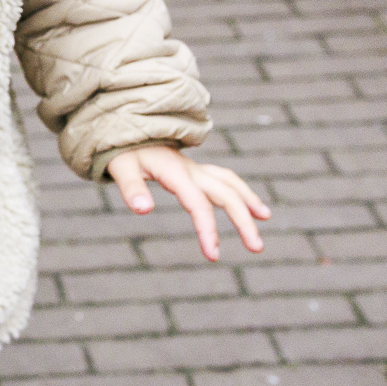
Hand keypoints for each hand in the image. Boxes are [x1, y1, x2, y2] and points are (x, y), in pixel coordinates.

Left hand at [107, 144, 270, 261]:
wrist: (125, 130)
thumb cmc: (122, 152)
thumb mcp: (121, 168)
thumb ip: (132, 189)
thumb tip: (144, 210)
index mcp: (175, 172)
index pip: (198, 203)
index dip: (208, 229)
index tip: (213, 255)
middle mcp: (191, 169)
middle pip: (226, 193)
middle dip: (243, 220)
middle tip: (257, 249)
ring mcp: (195, 169)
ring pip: (230, 183)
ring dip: (249, 201)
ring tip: (266, 218)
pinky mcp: (195, 171)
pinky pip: (224, 180)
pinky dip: (240, 192)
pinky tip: (250, 206)